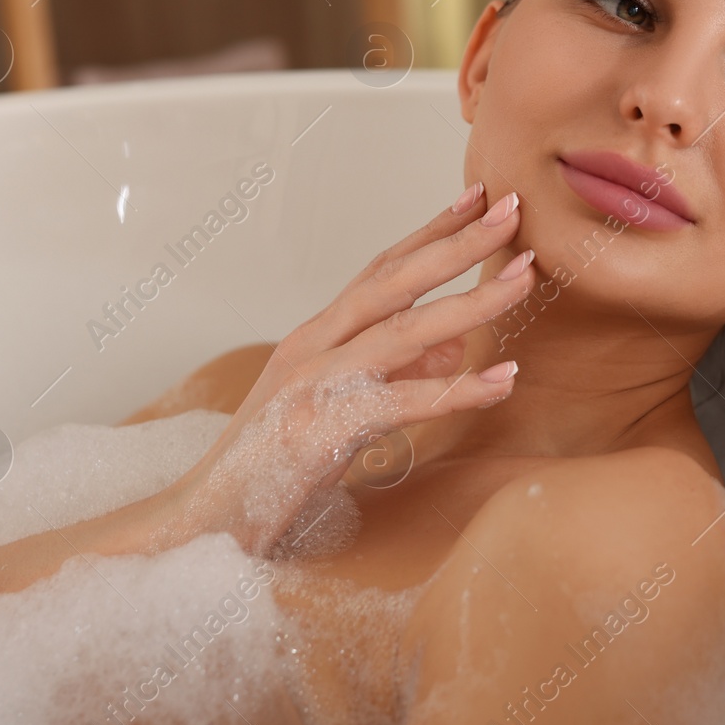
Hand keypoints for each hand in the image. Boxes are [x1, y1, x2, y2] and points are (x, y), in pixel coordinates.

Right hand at [159, 182, 534, 556]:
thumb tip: (453, 350)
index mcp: (314, 338)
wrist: (200, 524)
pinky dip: (458, 390)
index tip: (476, 199)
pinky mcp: (321, 430)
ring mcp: (313, 384)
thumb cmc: (268, 473)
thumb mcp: (338, 412)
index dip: (430, 232)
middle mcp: (312, 348)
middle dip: (457, 241)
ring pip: (405, 328)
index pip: (381, 271)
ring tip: (525, 277)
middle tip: (512, 206)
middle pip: (395, 280)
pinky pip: (403, 403)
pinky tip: (502, 379)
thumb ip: (392, 377)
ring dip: (471, 301)